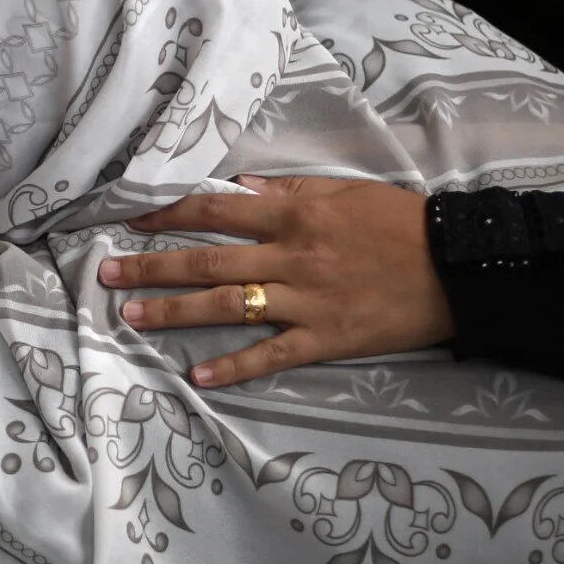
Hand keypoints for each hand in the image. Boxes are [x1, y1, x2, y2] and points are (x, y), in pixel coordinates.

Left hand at [99, 176, 452, 386]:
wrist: (458, 266)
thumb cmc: (401, 223)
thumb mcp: (345, 191)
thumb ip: (289, 190)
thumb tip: (238, 187)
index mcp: (295, 215)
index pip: (216, 211)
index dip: (168, 216)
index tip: (131, 222)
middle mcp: (292, 256)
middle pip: (208, 262)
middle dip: (151, 267)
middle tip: (105, 274)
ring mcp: (307, 300)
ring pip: (228, 306)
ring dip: (174, 312)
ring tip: (130, 317)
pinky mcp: (326, 338)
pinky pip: (271, 354)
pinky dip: (234, 366)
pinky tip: (198, 375)